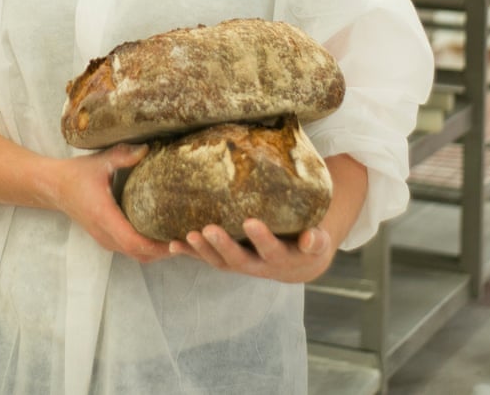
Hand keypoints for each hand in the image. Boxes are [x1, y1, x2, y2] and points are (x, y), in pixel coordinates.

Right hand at [54, 144, 172, 263]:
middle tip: (188, 239)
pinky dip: (147, 248)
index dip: (157, 246)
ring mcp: (104, 238)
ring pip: (135, 255)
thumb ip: (123, 155)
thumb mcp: (100, 161)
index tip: (178, 240)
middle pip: (139, 254)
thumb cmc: (77, 174)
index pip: (133, 242)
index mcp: (104, 216)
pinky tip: (162, 234)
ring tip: (180, 237)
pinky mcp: (105, 237)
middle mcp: (104, 233)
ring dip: (157, 252)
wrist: (54, 187)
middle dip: (164, 251)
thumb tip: (147, 148)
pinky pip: (129, 249)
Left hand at [167, 218, 335, 282]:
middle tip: (208, 229)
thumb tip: (311, 239)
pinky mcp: (227, 260)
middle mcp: (259, 266)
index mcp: (282, 259)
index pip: (272, 250)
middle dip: (223, 245)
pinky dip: (189, 252)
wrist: (298, 263)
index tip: (251, 222)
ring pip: (219, 263)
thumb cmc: (308, 244)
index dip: (262, 239)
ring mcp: (241, 264)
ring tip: (188, 236)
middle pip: (238, 260)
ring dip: (201, 251)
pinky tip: (172, 243)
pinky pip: (206, 258)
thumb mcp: (318, 242)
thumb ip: (316, 240)